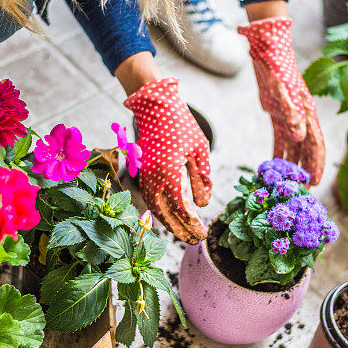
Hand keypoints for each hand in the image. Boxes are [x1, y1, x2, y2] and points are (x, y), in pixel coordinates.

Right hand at [125, 78, 211, 243]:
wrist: (154, 106)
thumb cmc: (181, 124)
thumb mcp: (199, 150)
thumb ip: (201, 179)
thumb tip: (203, 204)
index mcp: (168, 171)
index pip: (181, 207)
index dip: (192, 223)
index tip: (204, 232)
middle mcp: (152, 177)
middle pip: (164, 214)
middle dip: (180, 230)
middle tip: (196, 241)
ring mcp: (144, 176)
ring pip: (154, 208)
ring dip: (169, 224)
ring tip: (186, 235)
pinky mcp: (142, 173)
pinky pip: (150, 199)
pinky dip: (161, 212)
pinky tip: (174, 218)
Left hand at [238, 16, 324, 184]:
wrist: (267, 54)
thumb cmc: (277, 68)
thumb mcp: (282, 90)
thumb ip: (291, 112)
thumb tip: (299, 137)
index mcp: (307, 113)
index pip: (315, 143)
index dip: (315, 163)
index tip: (314, 181)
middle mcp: (302, 118)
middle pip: (306, 149)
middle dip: (305, 169)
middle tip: (302, 191)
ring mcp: (291, 118)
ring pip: (294, 147)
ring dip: (292, 164)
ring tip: (289, 183)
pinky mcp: (278, 117)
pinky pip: (280, 141)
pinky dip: (278, 154)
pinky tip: (273, 166)